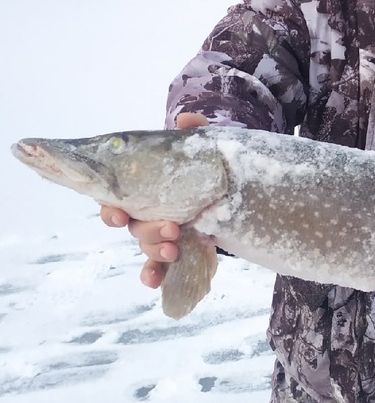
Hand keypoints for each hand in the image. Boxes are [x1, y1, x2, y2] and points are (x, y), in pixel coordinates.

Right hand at [99, 112, 207, 287]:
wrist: (234, 188)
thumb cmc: (208, 167)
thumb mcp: (204, 147)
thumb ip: (195, 133)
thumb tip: (184, 120)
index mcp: (146, 187)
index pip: (116, 199)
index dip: (113, 209)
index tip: (122, 213)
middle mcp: (149, 211)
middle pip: (134, 227)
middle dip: (147, 230)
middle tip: (171, 228)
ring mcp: (163, 232)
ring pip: (146, 247)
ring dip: (156, 251)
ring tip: (176, 249)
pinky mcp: (179, 247)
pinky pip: (159, 267)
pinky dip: (153, 275)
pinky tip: (156, 282)